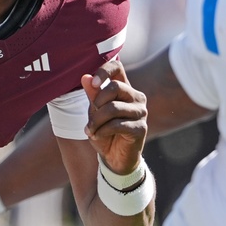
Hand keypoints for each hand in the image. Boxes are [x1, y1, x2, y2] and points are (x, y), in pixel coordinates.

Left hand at [82, 61, 147, 177]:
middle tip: (90, 119)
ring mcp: (141, 112)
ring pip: (114, 107)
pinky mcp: (141, 128)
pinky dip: (102, 131)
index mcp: (124, 89)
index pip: (117, 68)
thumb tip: (84, 77)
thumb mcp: (95, 112)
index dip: (104, 71)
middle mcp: (136, 97)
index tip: (93, 83)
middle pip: (115, 87)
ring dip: (97, 121)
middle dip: (97, 104)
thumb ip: (92, 95)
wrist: (114, 158)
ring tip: (90, 130)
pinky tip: (97, 136)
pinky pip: (117, 124)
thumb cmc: (105, 131)